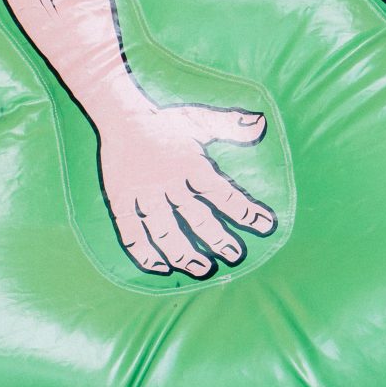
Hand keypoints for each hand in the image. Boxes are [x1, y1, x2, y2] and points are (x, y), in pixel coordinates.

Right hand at [92, 101, 276, 277]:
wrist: (120, 116)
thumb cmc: (166, 121)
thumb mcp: (200, 120)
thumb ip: (231, 125)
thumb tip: (260, 123)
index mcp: (191, 163)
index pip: (223, 193)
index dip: (244, 211)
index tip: (265, 225)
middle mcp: (168, 181)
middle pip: (196, 217)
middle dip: (217, 240)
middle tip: (235, 256)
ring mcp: (143, 193)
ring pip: (164, 230)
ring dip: (183, 253)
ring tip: (202, 270)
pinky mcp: (121, 200)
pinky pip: (129, 231)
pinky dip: (143, 252)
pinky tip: (159, 267)